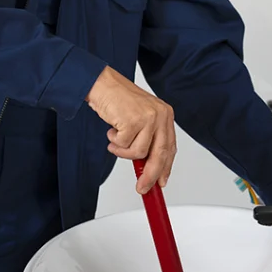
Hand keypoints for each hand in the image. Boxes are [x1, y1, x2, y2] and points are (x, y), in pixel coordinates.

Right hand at [86, 66, 176, 193]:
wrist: (102, 83)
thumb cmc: (118, 100)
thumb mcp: (140, 119)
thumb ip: (147, 140)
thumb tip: (148, 168)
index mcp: (165, 114)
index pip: (170, 147)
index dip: (165, 168)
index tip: (161, 182)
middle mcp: (160, 115)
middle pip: (160, 155)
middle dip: (150, 175)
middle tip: (142, 187)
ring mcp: (148, 118)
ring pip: (138, 153)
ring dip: (123, 151)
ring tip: (116, 139)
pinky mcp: (133, 121)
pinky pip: (123, 145)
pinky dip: (114, 142)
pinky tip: (112, 129)